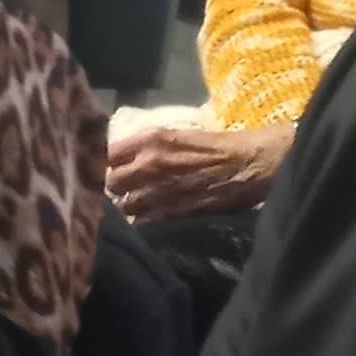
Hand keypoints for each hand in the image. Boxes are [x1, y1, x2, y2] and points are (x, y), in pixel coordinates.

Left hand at [108, 120, 290, 221]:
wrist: (251, 163)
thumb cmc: (218, 145)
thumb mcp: (178, 134)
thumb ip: (148, 146)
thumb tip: (122, 158)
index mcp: (152, 139)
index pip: (108, 152)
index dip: (104, 162)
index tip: (104, 168)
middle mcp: (151, 164)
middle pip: (111, 182)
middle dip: (114, 187)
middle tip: (121, 190)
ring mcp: (162, 189)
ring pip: (125, 205)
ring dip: (128, 206)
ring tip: (136, 205)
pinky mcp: (175, 211)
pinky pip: (144, 220)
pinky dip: (142, 220)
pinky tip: (148, 216)